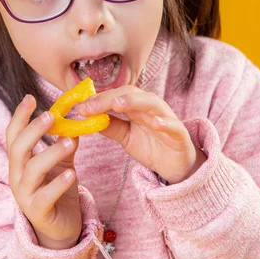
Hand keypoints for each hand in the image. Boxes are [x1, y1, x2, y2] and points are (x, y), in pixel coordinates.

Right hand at [6, 95, 81, 249]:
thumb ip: (65, 141)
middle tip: (51, 115)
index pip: (13, 135)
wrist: (60, 228)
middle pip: (18, 148)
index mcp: (21, 161)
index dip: (19, 116)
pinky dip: (58, 184)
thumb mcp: (61, 161)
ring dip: (50, 153)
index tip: (30, 98)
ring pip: (32, 170)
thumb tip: (75, 120)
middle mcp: (17, 176)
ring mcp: (25, 195)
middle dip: (33, 130)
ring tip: (68, 142)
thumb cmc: (57, 189)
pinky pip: (46, 196)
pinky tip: (72, 174)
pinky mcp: (38, 212)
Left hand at [77, 87, 206, 184]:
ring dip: (134, 101)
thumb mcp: (126, 137)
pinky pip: (172, 125)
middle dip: (109, 98)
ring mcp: (166, 118)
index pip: (115, 96)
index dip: (98, 100)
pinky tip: (154, 122)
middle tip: (91, 106)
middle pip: (130, 94)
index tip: (80, 108)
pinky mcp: (179, 133)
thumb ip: (110, 126)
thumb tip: (87, 117)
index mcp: (136, 107)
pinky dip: (164, 122)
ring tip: (117, 104)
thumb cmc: (151, 146)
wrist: (176, 165)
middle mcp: (150, 107)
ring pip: (151, 102)